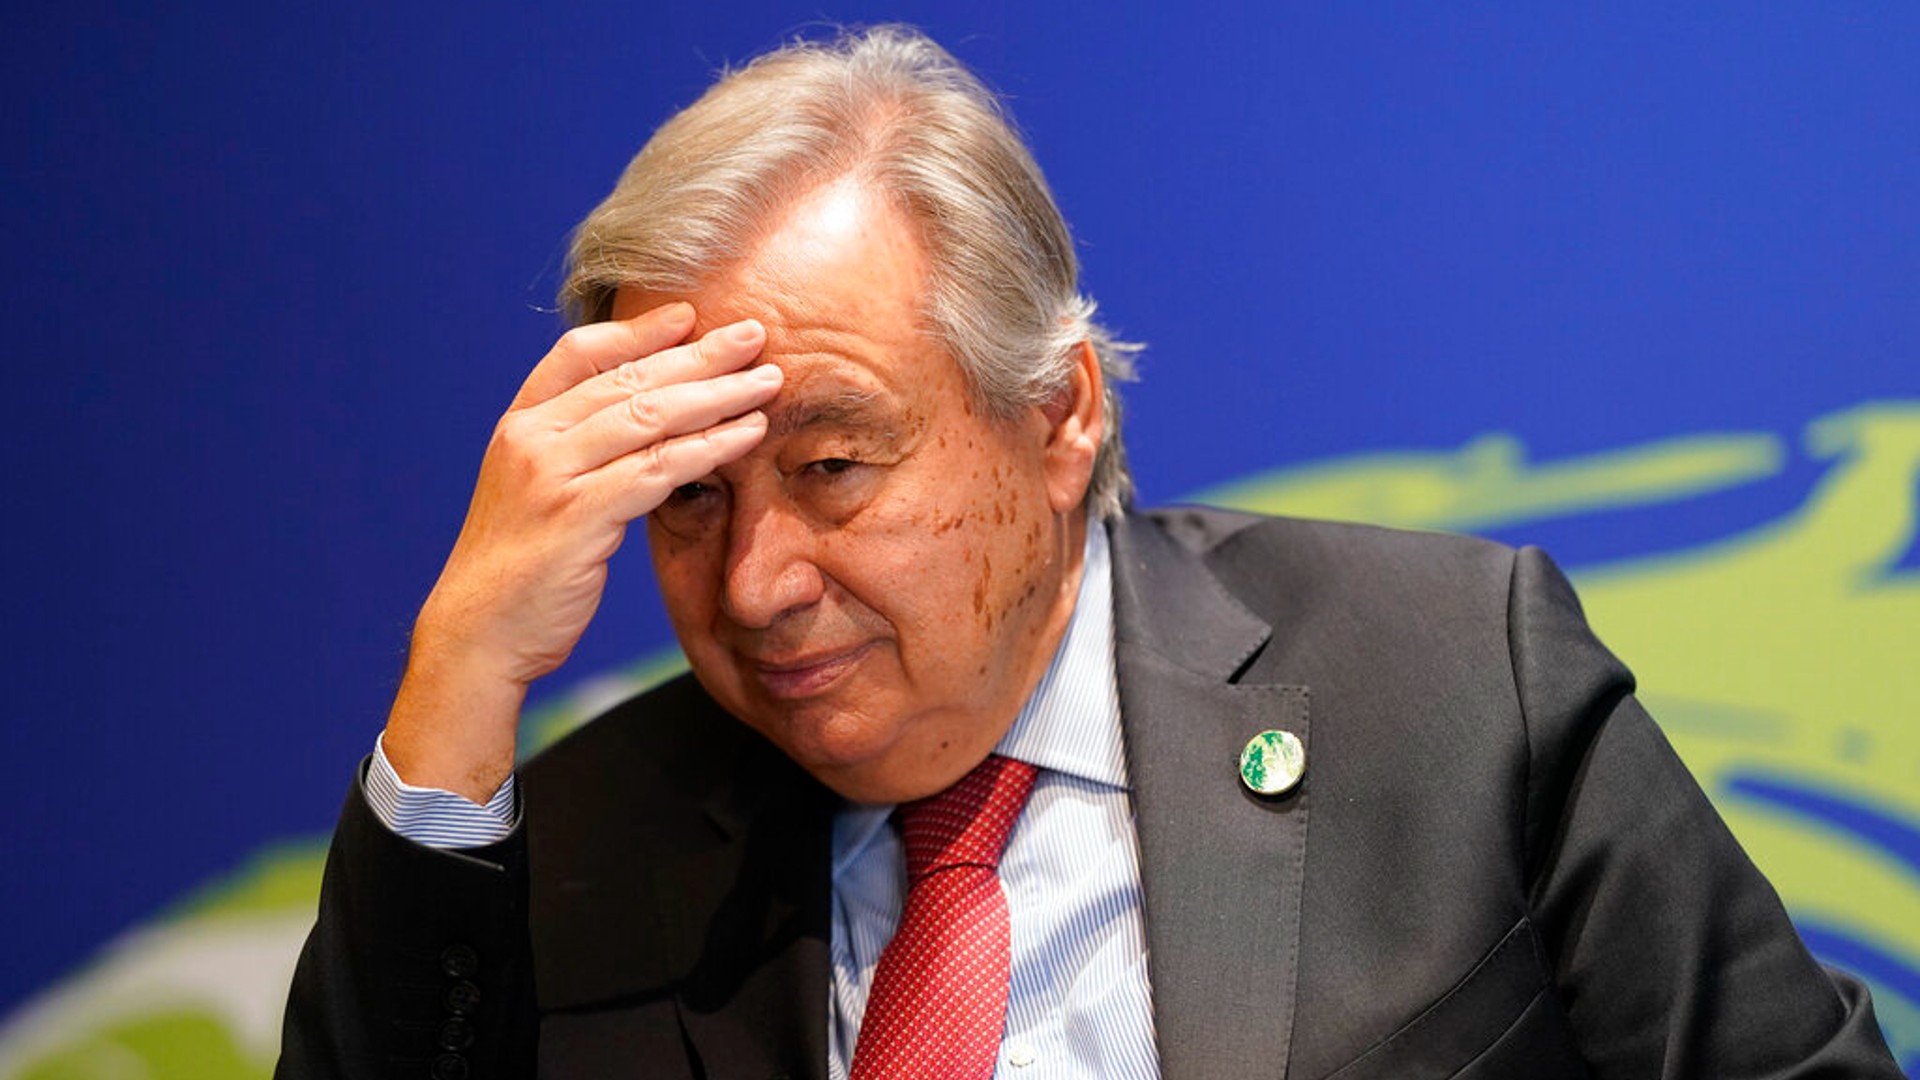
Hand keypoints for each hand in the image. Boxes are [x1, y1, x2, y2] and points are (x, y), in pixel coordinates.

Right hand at [383, 302, 780, 799]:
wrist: (479, 634)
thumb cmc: (519, 569)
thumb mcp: (535, 493)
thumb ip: (576, 453)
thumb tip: (643, 424)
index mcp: (519, 425)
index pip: (580, 354)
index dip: (637, 331)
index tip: (688, 315)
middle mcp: (531, 438)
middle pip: (628, 379)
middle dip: (698, 353)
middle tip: (754, 334)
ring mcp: (552, 474)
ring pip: (649, 416)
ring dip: (717, 394)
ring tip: (768, 380)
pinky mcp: (579, 515)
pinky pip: (659, 468)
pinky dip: (710, 446)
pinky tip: (747, 434)